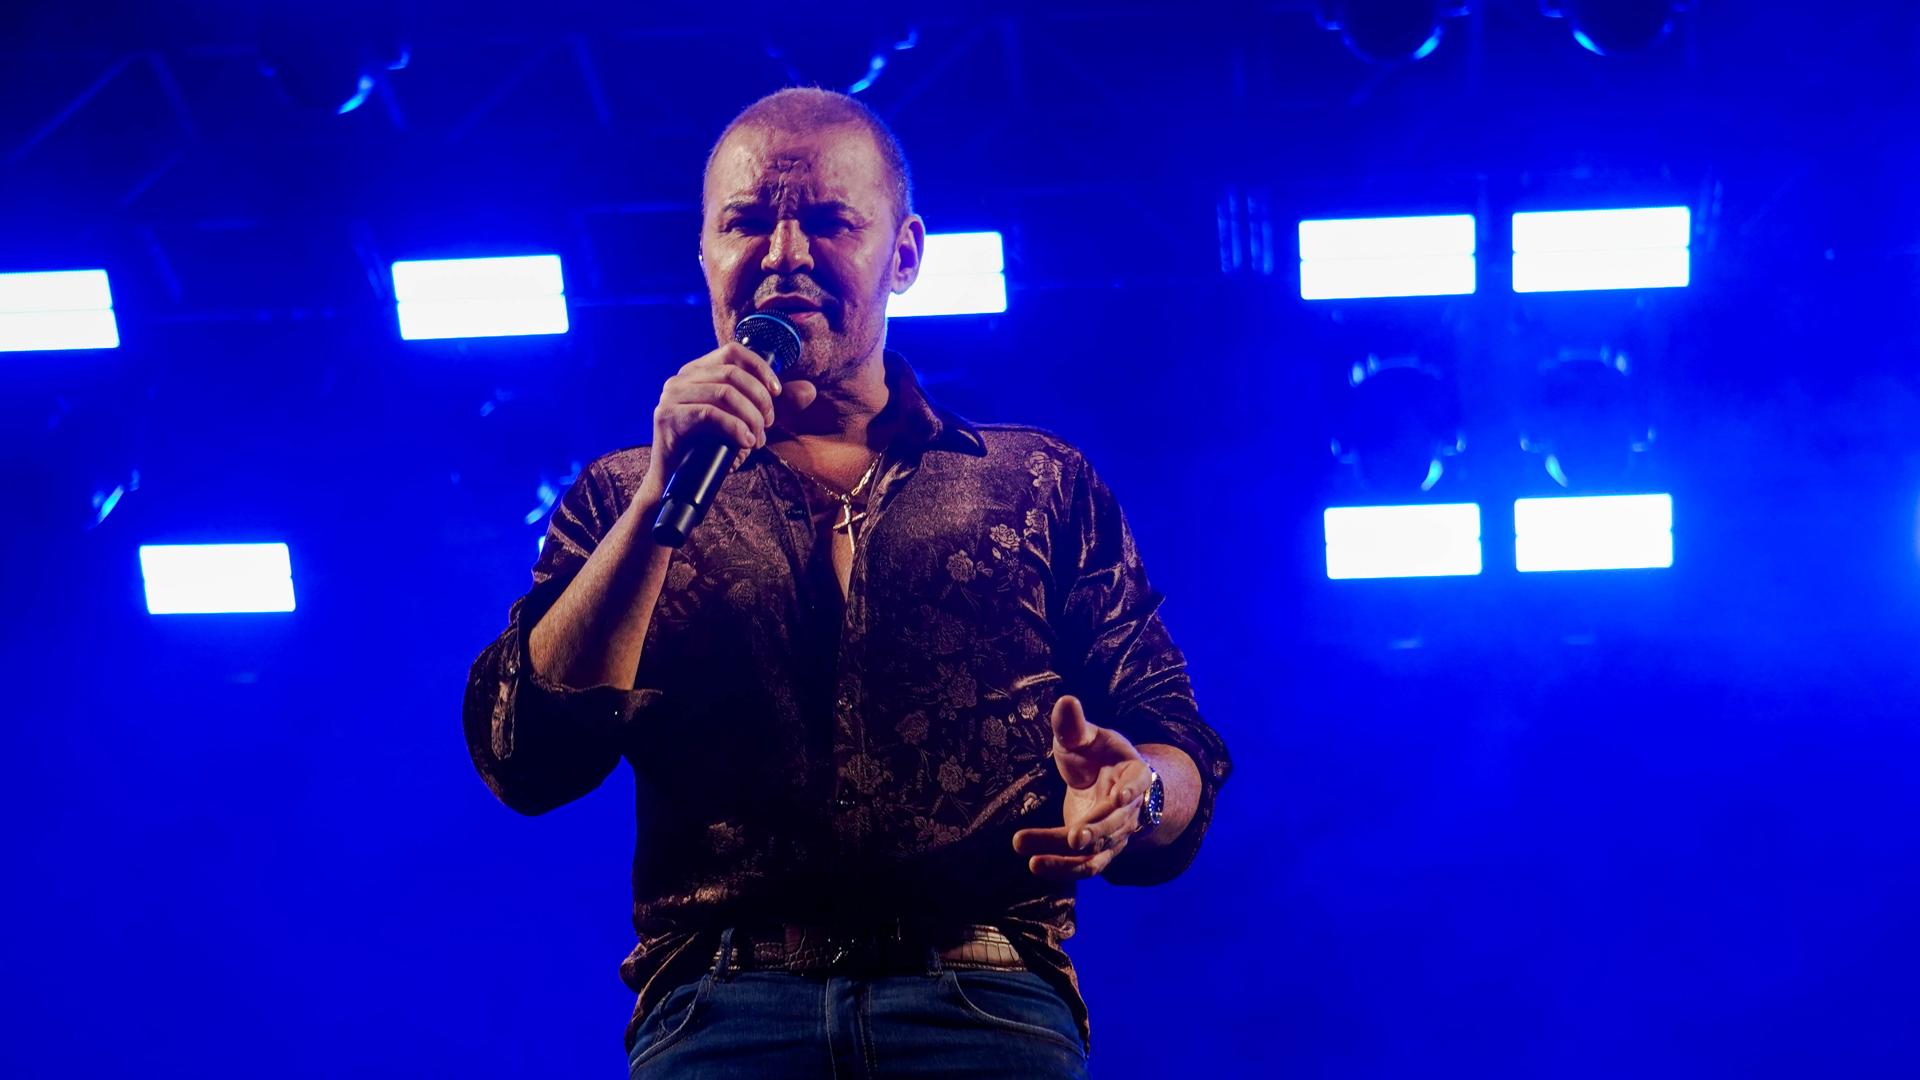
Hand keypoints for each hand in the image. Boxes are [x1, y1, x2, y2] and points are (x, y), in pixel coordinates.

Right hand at [643, 343, 818, 492]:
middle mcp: (682, 378)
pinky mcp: (667, 417)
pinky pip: (710, 414)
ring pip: (724, 393)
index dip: (760, 368)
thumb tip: (810, 390)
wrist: (677, 484)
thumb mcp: (746, 422)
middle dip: (759, 400)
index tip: (777, 392)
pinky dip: (735, 428)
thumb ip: (775, 405)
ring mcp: (672, 396)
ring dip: (750, 417)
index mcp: (699, 372)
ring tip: (758, 439)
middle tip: (768, 425)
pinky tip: (746, 443)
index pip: (733, 352)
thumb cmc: (710, 450)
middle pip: (732, 374)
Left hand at [1012, 694, 1152, 880]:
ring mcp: (1115, 834)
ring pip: (1098, 852)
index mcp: (1133, 774)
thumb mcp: (1085, 739)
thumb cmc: (1096, 755)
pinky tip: (1035, 864)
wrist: (1105, 782)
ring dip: (1069, 860)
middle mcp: (1129, 809)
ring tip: (1035, 862)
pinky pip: (1084, 865)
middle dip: (1097, 831)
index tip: (1120, 796)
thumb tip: (1065, 700)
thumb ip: (1076, 727)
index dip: (1132, 789)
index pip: (1139, 782)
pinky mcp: (1097, 850)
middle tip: (1075, 836)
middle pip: (1117, 823)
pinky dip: (1062, 868)